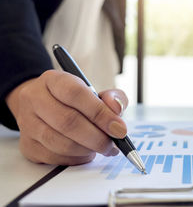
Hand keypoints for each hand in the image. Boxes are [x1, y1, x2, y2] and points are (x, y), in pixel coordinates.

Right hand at [5, 70, 128, 164]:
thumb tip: (116, 110)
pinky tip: (86, 153)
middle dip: (97, 137)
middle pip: (68, 122)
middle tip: (113, 145)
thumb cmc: (75, 101)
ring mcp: (27, 123)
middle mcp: (35, 99)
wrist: (44, 107)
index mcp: (54, 80)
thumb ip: (113, 98)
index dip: (100, 113)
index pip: (76, 94)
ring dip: (87, 150)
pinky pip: (54, 158)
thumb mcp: (96, 92)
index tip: (119, 128)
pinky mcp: (27, 145)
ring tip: (101, 148)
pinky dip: (76, 159)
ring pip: (60, 143)